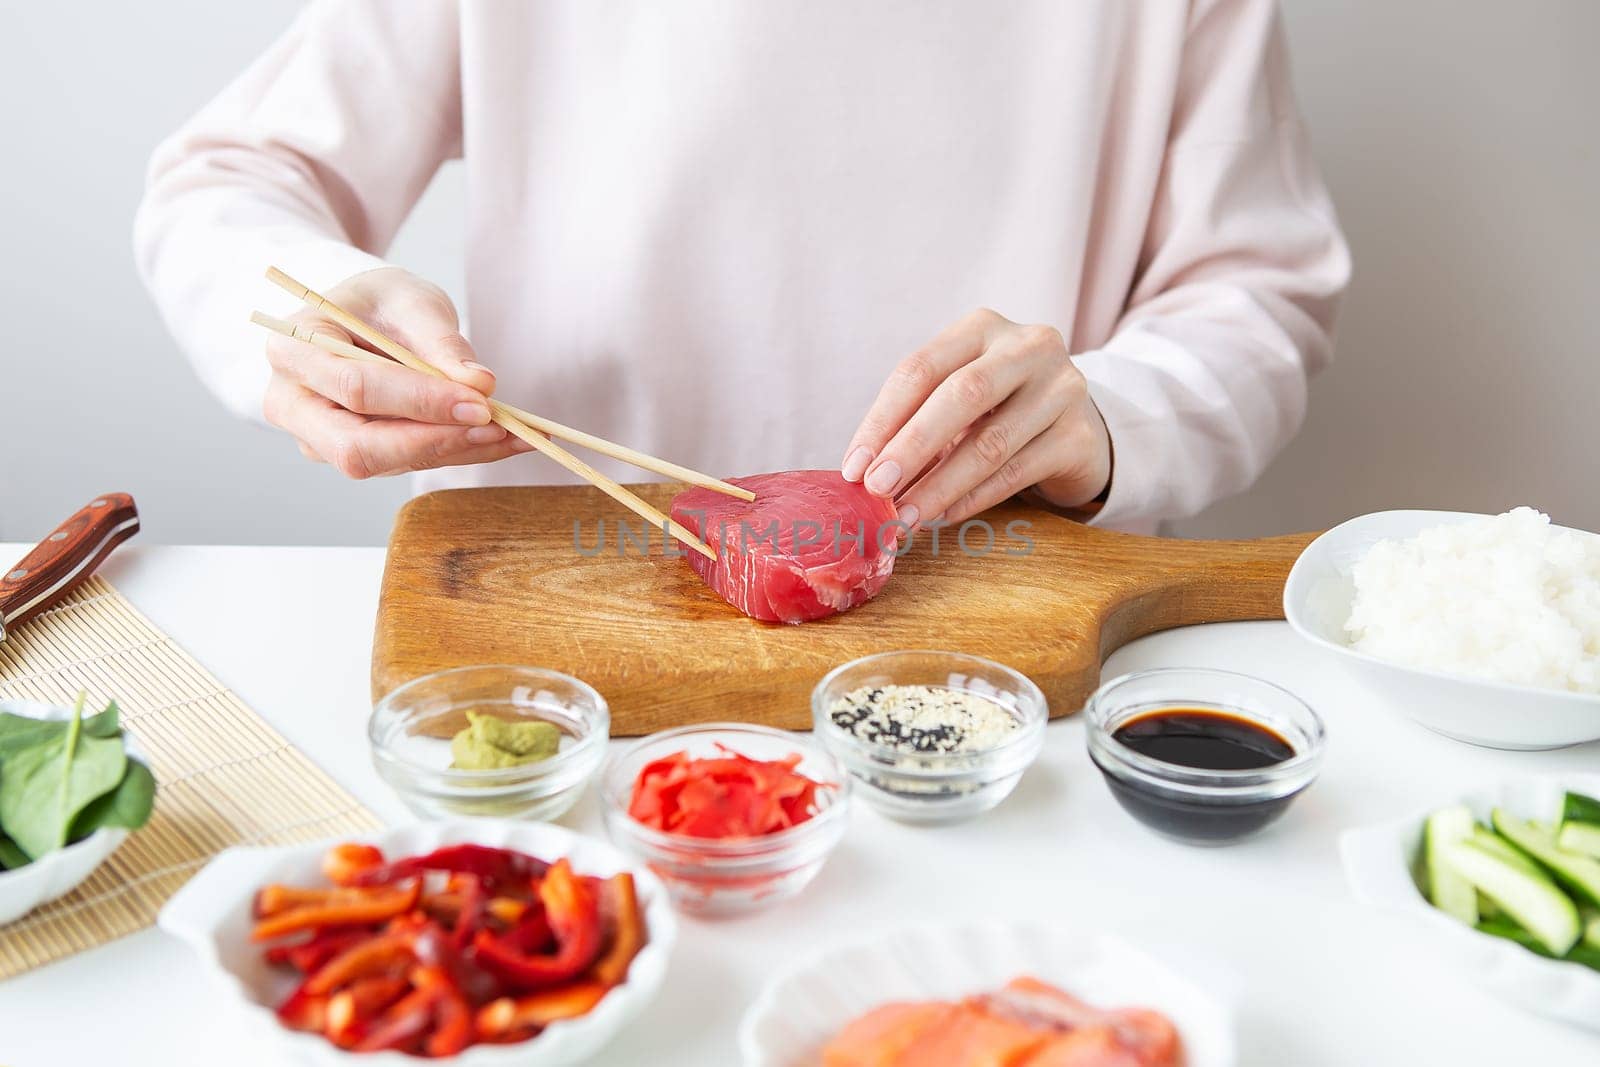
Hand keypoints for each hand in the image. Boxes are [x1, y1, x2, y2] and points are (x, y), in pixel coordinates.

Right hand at [262, 267, 531, 477]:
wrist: (363, 320)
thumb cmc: (378, 303)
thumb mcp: (408, 299)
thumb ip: (438, 339)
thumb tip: (479, 384)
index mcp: (293, 351)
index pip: (354, 388)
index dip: (419, 401)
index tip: (479, 402)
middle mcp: (295, 405)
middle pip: (358, 448)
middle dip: (432, 443)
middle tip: (495, 429)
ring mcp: (321, 439)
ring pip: (388, 464)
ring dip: (457, 452)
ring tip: (518, 433)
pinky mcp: (357, 455)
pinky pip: (409, 462)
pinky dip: (461, 452)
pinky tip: (506, 440)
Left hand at [841, 308, 1111, 525]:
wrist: (1076, 428)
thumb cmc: (998, 411)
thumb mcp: (957, 400)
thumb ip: (915, 422)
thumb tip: (864, 472)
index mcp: (983, 327)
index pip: (921, 368)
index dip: (882, 420)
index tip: (854, 466)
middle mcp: (1029, 346)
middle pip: (961, 395)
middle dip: (911, 447)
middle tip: (877, 489)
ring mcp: (1063, 388)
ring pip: (991, 442)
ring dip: (940, 485)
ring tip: (906, 515)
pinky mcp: (1081, 435)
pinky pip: (1017, 471)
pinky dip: (974, 497)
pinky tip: (944, 515)